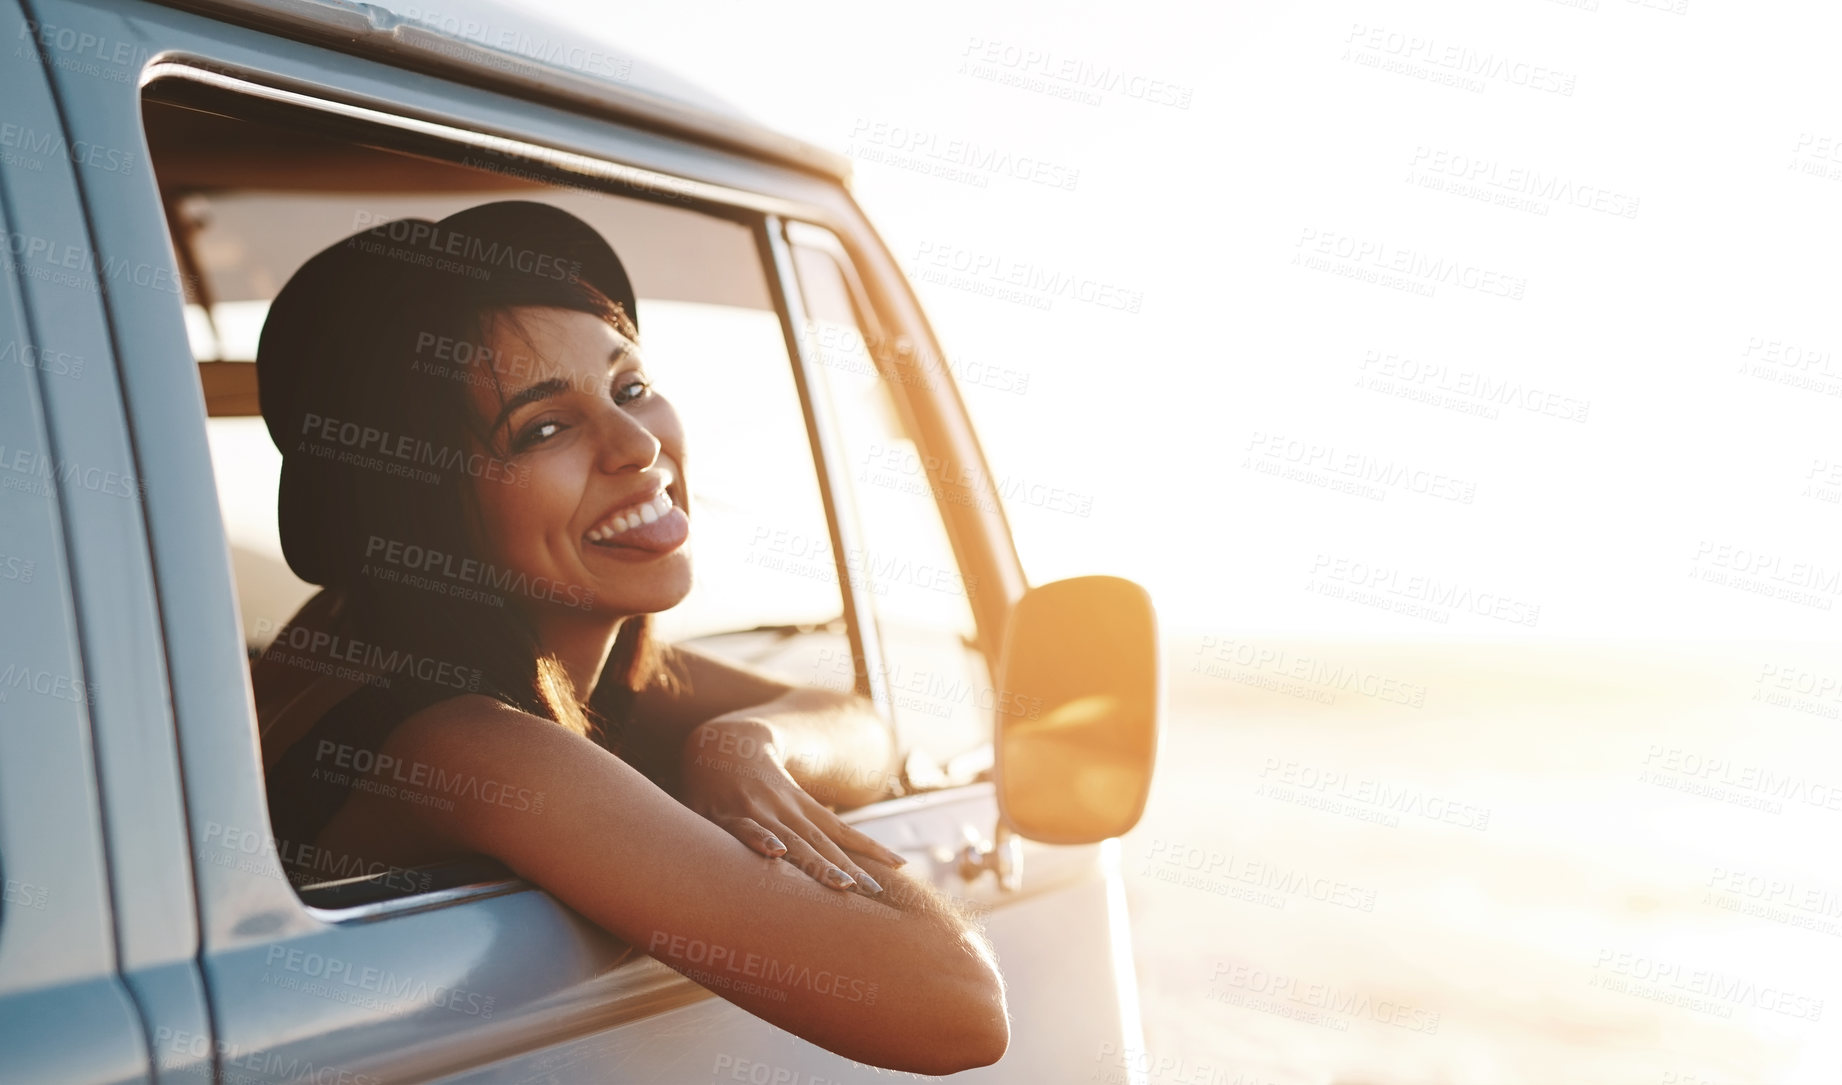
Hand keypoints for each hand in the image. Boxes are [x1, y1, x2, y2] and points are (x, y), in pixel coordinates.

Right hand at [679, 717, 906, 893]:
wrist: (720, 742)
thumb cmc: (754, 779)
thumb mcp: (785, 799)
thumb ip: (807, 821)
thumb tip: (831, 837)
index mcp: (803, 808)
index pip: (843, 831)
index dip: (870, 848)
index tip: (901, 865)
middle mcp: (787, 811)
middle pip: (823, 844)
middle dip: (849, 870)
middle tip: (875, 892)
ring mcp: (759, 812)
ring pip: (793, 842)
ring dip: (817, 863)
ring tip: (842, 884)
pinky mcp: (727, 816)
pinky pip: (745, 830)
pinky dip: (761, 840)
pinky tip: (776, 853)